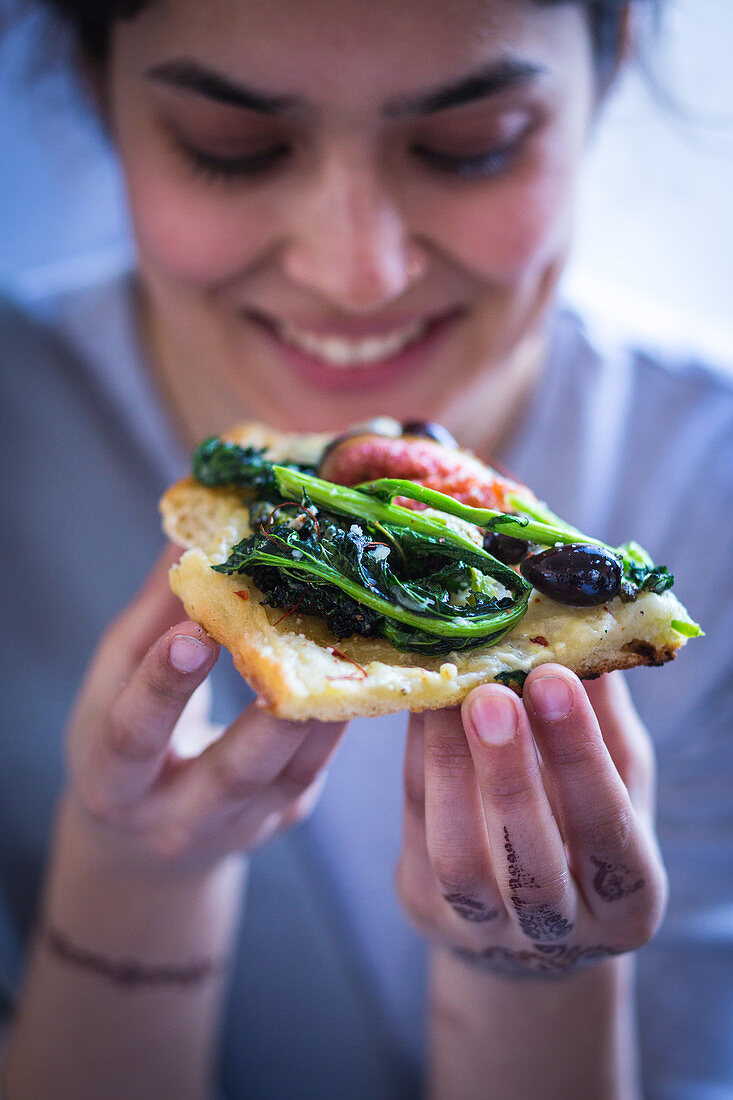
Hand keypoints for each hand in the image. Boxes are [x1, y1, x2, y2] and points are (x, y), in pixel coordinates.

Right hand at [65, 547, 346, 874]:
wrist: (143, 840)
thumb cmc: (125, 737)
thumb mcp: (118, 678)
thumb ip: (155, 612)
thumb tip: (194, 528)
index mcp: (113, 782)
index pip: (133, 735)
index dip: (163, 686)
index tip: (196, 633)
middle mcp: (176, 820)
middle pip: (232, 772)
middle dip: (269, 712)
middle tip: (301, 643)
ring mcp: (240, 828)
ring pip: (291, 773)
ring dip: (324, 709)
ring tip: (350, 645)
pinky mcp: (284, 820)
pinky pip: (316, 770)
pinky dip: (338, 720)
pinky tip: (360, 671)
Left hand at [396, 666, 666, 976]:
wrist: (530, 926)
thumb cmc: (584, 832)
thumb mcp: (617, 782)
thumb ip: (603, 722)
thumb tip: (580, 633)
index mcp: (628, 900)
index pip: (608, 831)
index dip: (580, 756)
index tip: (554, 678)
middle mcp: (559, 931)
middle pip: (531, 862)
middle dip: (508, 772)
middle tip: (488, 692)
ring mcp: (484, 930)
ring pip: (460, 860)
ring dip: (449, 768)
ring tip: (445, 694)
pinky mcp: (426, 909)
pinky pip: (416, 835)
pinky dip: (417, 768)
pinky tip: (421, 711)